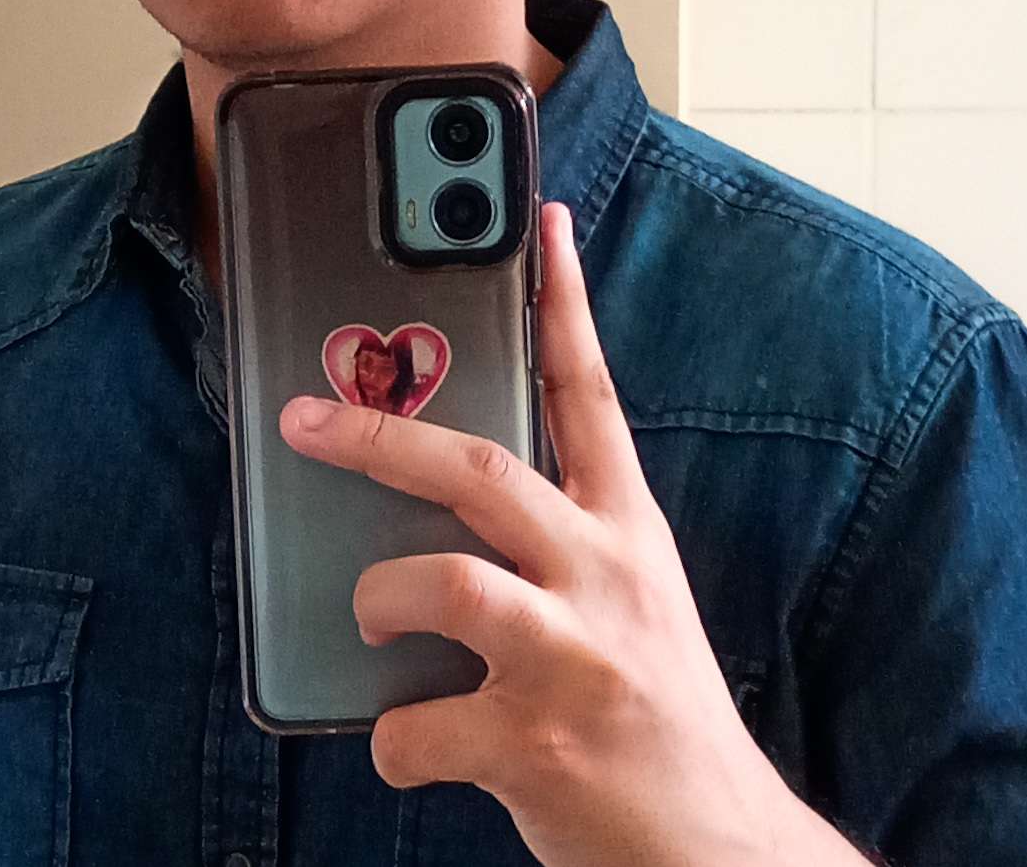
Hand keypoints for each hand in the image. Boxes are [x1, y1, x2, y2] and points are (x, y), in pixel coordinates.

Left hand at [278, 200, 799, 866]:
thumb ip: (563, 539)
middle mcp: (604, 576)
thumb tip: (451, 492)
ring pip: (442, 580)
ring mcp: (570, 657)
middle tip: (308, 417)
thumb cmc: (657, 713)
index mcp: (628, 530)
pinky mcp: (532, 743)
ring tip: (368, 614)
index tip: (543, 222)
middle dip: (380, 433)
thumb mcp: (633, 599)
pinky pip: (414, 724)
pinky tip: (414, 744)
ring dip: (379, 595)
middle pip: (481, 466)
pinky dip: (393, 738)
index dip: (563, 302)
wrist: (718, 848)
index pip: (589, 392)